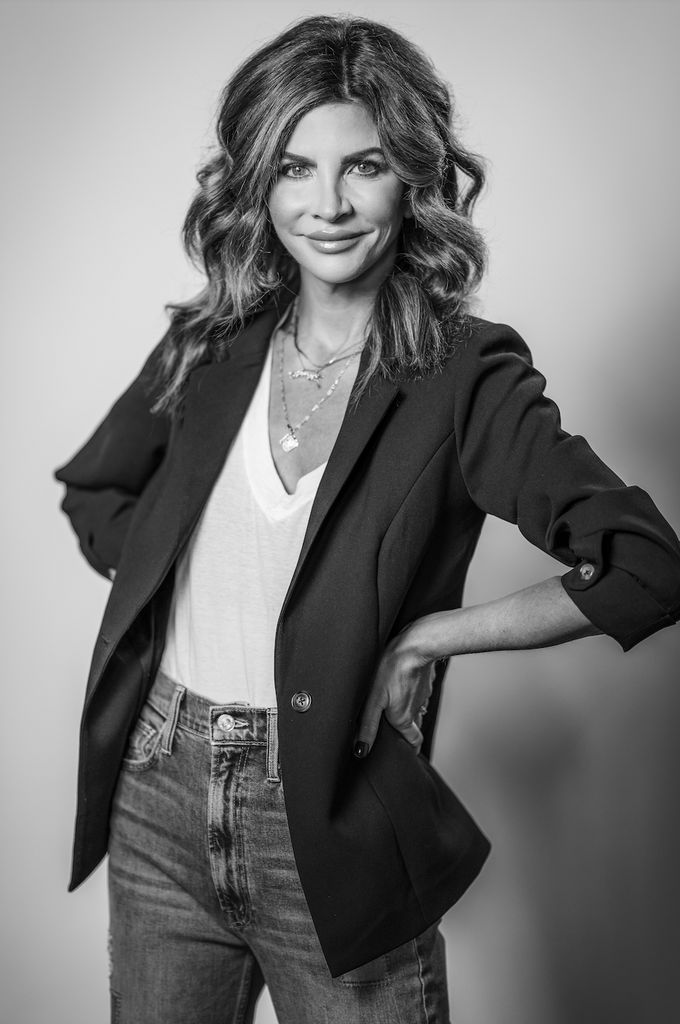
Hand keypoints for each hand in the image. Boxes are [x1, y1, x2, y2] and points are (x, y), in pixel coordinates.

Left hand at [353, 622, 436, 757]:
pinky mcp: (423, 679)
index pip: (414, 741)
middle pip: (414, 725)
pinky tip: (400, 685)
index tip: (407, 753)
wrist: (415, 644)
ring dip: (407, 711)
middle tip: (394, 731)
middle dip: (405, 731)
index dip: (411, 749)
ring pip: (416, 708)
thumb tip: (361, 750)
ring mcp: (421, 693)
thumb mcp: (374, 699)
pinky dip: (410, 693)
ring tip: (393, 707)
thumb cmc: (391, 668)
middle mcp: (415, 709)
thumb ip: (368, 725)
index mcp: (404, 718)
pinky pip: (417, 692)